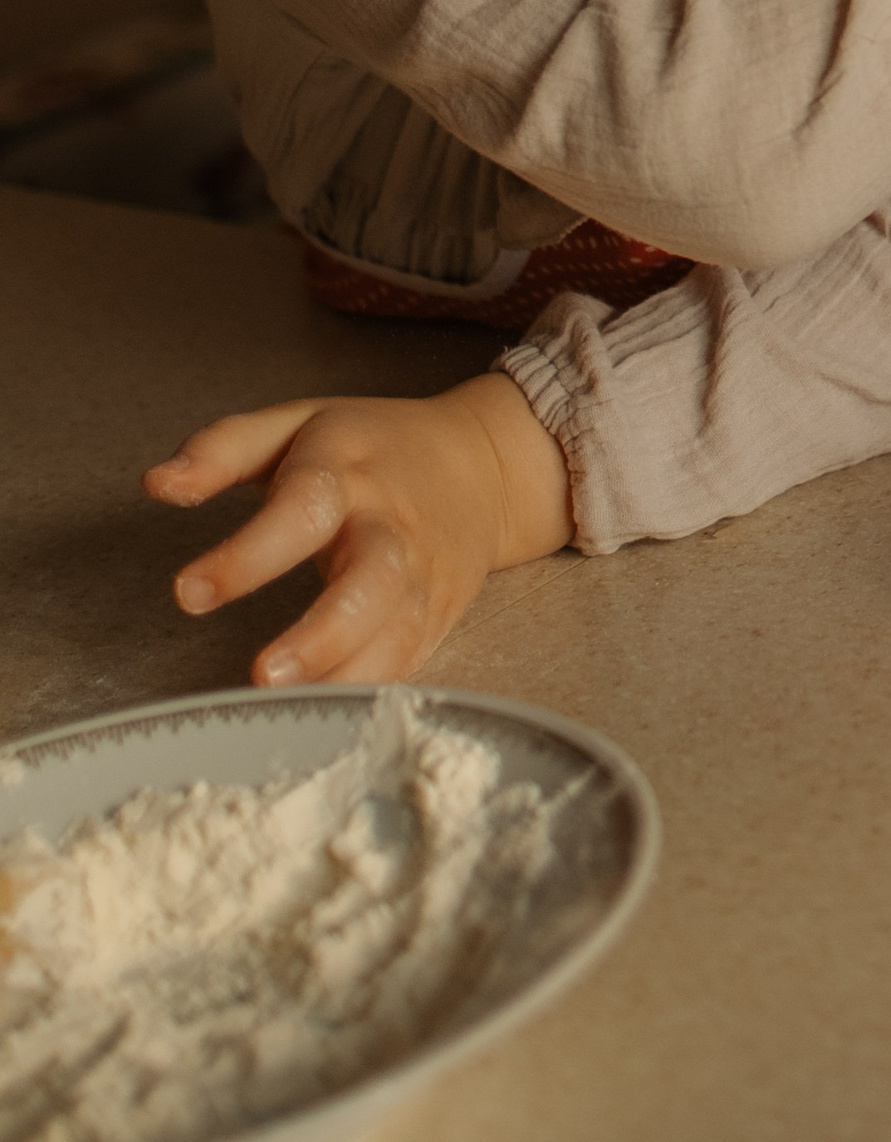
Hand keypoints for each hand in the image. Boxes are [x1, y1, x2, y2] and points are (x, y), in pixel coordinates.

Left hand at [143, 375, 573, 685]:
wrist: (483, 466)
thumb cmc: (373, 447)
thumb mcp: (298, 424)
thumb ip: (224, 449)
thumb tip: (156, 483)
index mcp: (348, 470)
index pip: (301, 509)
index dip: (247, 554)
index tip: (188, 594)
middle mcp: (389, 524)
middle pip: (371, 580)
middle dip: (322, 632)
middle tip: (264, 674)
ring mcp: (421, 574)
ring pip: (397, 631)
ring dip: (346, 674)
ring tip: (289, 707)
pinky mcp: (436, 615)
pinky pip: (407, 662)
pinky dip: (368, 692)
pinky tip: (322, 716)